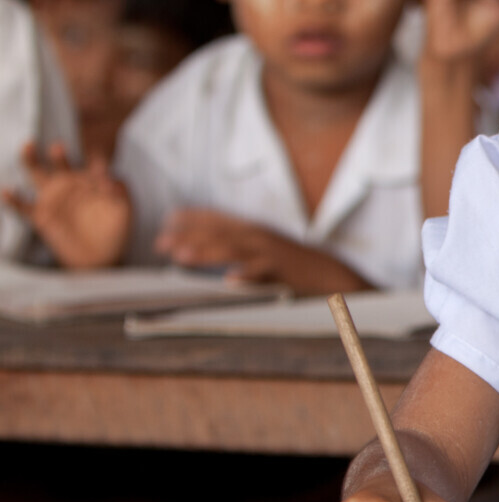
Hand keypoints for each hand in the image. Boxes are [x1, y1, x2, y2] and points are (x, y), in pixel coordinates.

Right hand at [1, 141, 129, 267]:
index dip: (97, 164)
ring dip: (31, 160)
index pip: (94, 165)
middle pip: (61, 164)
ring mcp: (54, 199)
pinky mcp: (41, 216)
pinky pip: (22, 206)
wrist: (100, 258)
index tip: (103, 175)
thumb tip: (112, 177)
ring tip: (28, 146)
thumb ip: (122, 192)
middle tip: (58, 148)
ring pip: (37, 175)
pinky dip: (13, 199)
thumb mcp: (125, 211)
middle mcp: (71, 185)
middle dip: (59, 155)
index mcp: (93, 181)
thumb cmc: (115, 231)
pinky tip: (7, 191)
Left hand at [154, 209, 371, 293]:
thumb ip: (239, 248)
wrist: (334, 277)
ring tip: (181, 258)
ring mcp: (272, 254)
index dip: (193, 218)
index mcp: (254, 232)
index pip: (219, 220)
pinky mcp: (284, 273)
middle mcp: (260, 237)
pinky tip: (229, 282)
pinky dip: (246, 277)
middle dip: (188, 236)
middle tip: (161, 243)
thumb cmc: (296, 268)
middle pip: (219, 233)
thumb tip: (205, 254)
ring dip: (207, 252)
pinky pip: (263, 274)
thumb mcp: (265, 251)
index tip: (168, 220)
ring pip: (234, 250)